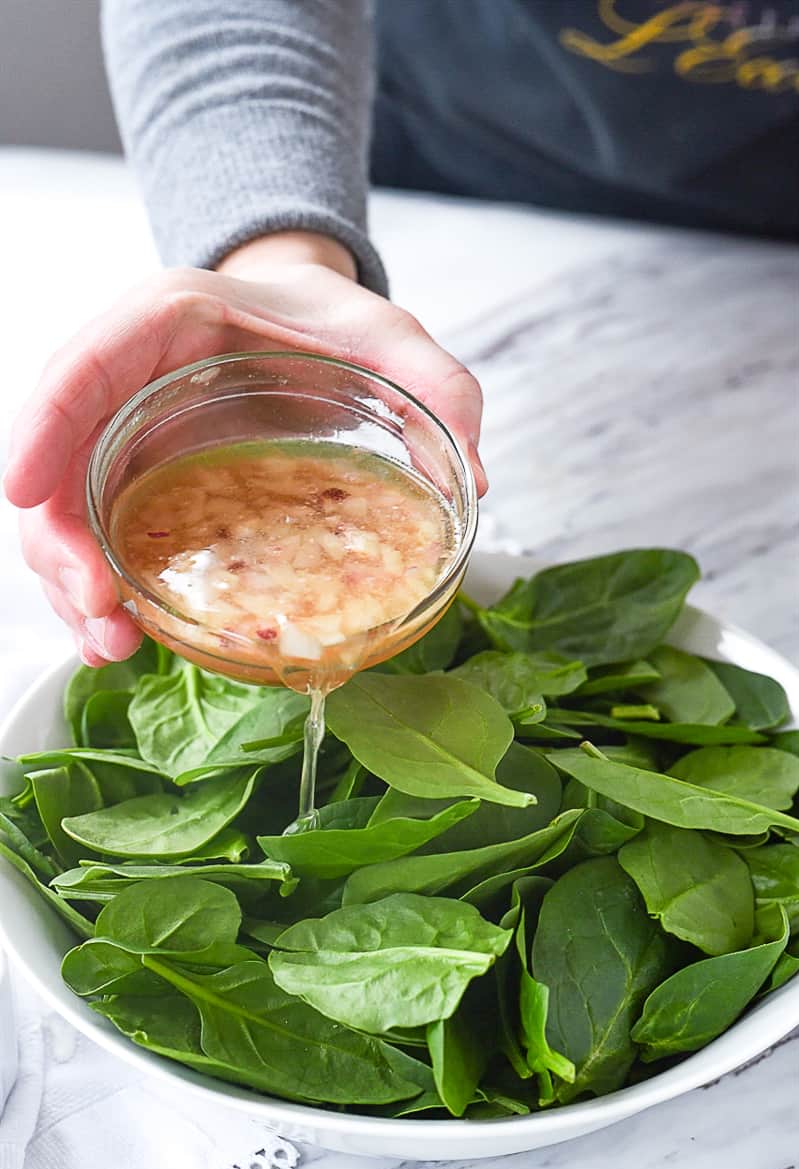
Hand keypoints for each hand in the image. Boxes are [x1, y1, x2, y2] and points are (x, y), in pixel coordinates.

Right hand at [4, 232, 484, 665]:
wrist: (312, 327)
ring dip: (73, 583)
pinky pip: (100, 532)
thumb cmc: (336, 325)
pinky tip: (123, 636)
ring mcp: (128, 434)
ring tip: (111, 646)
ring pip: (67, 510)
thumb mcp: (394, 338)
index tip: (23, 493)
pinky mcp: (142, 480)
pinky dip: (100, 586)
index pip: (84, 363)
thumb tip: (472, 477)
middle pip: (59, 458)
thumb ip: (441, 388)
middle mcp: (129, 379)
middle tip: (101, 613)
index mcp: (169, 321)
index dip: (45, 426)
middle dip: (60, 542)